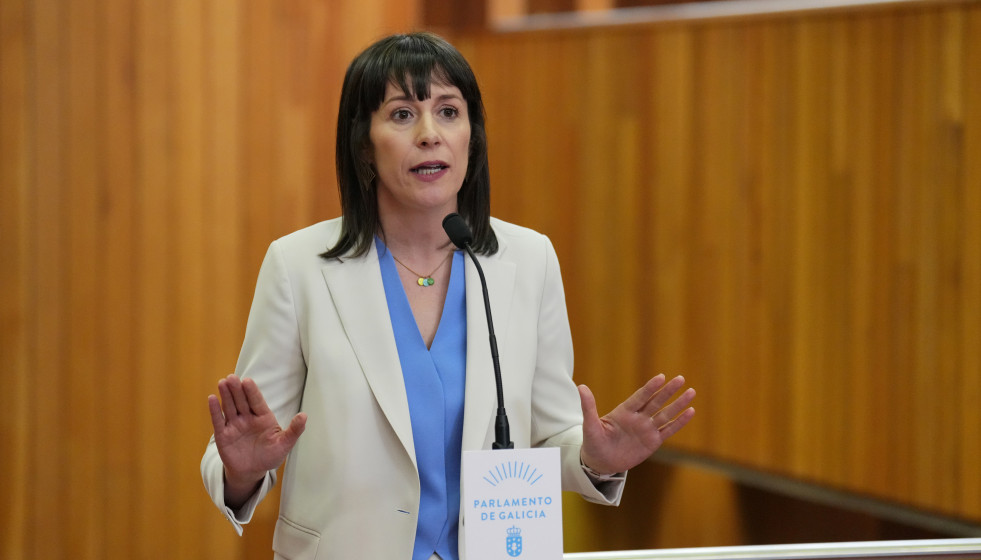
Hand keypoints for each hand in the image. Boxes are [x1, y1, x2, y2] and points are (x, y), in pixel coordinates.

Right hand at [207, 374, 306, 504]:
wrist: (252, 472)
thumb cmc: (270, 455)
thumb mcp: (284, 444)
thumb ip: (294, 430)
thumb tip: (304, 416)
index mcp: (264, 417)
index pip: (257, 401)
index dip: (252, 391)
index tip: (247, 381)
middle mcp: (248, 418)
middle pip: (242, 401)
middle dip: (237, 389)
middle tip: (232, 377)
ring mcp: (235, 425)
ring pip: (230, 407)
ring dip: (226, 395)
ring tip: (223, 382)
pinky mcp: (223, 435)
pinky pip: (218, 421)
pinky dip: (215, 410)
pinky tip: (212, 398)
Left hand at [579, 374, 694, 474]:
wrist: (600, 462)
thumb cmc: (593, 442)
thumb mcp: (590, 425)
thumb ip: (588, 407)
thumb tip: (581, 386)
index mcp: (624, 411)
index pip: (640, 397)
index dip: (650, 388)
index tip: (661, 377)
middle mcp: (638, 418)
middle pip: (656, 402)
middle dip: (668, 391)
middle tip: (681, 379)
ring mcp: (646, 429)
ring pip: (666, 414)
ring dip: (678, 404)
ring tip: (692, 392)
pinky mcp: (653, 442)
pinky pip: (668, 430)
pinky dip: (679, 422)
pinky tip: (690, 412)